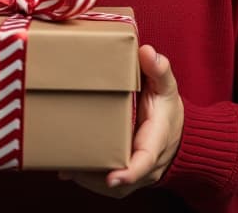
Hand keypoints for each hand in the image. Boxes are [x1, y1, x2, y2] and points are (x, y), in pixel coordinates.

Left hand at [59, 44, 183, 197]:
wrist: (174, 129)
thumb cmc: (165, 107)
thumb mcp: (166, 86)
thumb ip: (158, 69)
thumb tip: (147, 52)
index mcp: (156, 141)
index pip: (145, 160)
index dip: (129, 172)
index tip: (112, 177)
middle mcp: (148, 165)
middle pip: (121, 177)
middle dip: (95, 176)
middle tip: (68, 167)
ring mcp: (136, 175)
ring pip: (110, 186)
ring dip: (87, 178)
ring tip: (63, 166)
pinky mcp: (124, 176)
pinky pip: (105, 184)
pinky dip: (86, 178)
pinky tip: (66, 169)